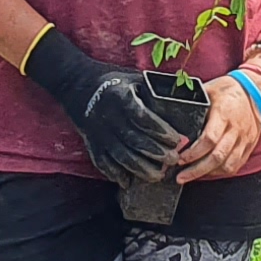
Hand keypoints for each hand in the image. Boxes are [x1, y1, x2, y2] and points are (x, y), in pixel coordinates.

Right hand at [18, 29, 182, 183]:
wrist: (76, 84)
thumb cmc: (113, 81)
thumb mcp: (134, 78)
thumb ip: (153, 91)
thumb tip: (183, 99)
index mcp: (120, 97)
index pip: (143, 117)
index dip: (161, 131)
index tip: (177, 139)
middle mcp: (108, 116)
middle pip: (134, 140)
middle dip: (157, 153)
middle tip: (175, 160)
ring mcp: (98, 132)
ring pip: (120, 156)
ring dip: (141, 168)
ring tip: (159, 175)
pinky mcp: (91, 143)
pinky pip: (102, 163)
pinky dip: (115, 174)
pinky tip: (129, 182)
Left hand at [172, 69, 260, 182]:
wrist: (255, 92)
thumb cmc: (227, 90)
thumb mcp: (208, 91)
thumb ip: (193, 105)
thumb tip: (170, 115)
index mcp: (224, 114)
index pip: (209, 139)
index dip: (193, 153)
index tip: (179, 159)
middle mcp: (236, 129)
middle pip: (217, 157)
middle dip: (197, 170)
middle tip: (180, 177)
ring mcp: (244, 139)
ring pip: (228, 165)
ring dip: (208, 174)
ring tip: (191, 177)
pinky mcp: (249, 146)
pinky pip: (236, 165)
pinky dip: (220, 172)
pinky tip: (207, 172)